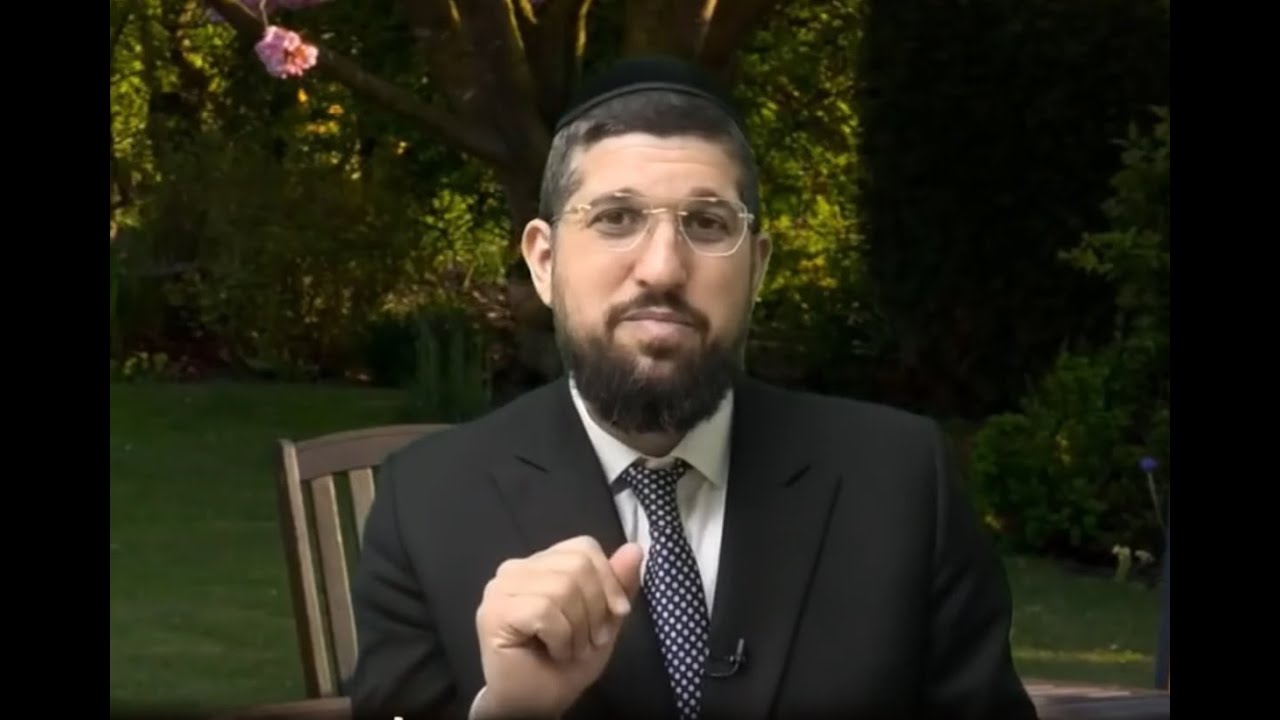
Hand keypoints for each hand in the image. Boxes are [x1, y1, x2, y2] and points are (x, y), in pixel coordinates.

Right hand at [473, 536, 642, 718]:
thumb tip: (635, 548)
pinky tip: (555, 652)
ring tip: (571, 649)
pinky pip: (545, 610)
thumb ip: (617, 585)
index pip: (584, 547)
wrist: (534, 705)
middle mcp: (516, 568)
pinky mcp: (493, 612)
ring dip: (578, 629)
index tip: (617, 614)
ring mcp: (500, 588)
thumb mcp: (604, 621)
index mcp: (541, 564)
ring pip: (562, 587)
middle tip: (589, 640)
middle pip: (577, 565)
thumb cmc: (564, 664)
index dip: (608, 580)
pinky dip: (561, 638)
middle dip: (595, 609)